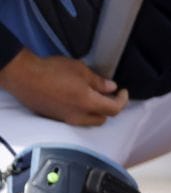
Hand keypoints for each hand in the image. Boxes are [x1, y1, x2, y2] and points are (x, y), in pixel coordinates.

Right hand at [0, 53, 128, 125]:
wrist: (25, 77)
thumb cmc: (53, 71)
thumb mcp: (81, 70)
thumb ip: (98, 82)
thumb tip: (111, 88)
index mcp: (87, 103)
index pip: (113, 110)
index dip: (122, 101)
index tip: (123, 92)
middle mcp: (77, 116)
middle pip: (102, 119)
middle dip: (109, 108)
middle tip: (110, 94)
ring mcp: (65, 119)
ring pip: (88, 121)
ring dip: (95, 112)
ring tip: (94, 96)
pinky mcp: (55, 118)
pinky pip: (74, 119)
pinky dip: (82, 112)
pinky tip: (78, 99)